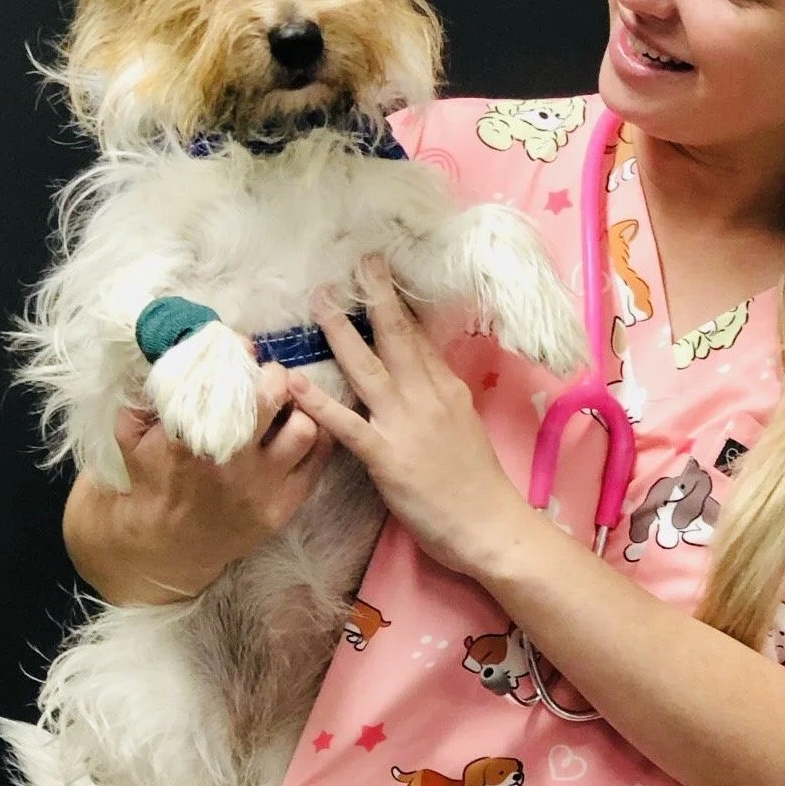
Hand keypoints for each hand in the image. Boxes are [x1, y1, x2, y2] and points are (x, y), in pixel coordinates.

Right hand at [65, 362, 333, 603]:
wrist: (160, 552)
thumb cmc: (149, 485)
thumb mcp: (131, 440)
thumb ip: (147, 397)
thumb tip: (176, 352)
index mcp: (188, 442)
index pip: (222, 384)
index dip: (238, 358)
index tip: (243, 344)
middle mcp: (229, 463)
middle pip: (272, 400)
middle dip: (275, 377)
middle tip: (271, 374)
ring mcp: (260, 488)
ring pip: (305, 429)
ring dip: (301, 410)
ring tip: (290, 404)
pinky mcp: (282, 508)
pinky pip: (317, 462)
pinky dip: (317, 438)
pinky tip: (303, 426)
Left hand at [288, 256, 531, 577]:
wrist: (488, 523)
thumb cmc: (476, 479)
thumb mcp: (464, 423)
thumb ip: (439, 392)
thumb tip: (420, 366)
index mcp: (446, 388)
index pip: (419, 336)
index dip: (398, 301)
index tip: (380, 272)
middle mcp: (427, 395)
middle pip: (397, 336)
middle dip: (376, 295)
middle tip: (358, 262)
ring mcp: (406, 423)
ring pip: (368, 367)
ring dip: (340, 331)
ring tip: (319, 299)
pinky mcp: (386, 456)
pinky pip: (347, 425)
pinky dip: (319, 401)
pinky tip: (295, 381)